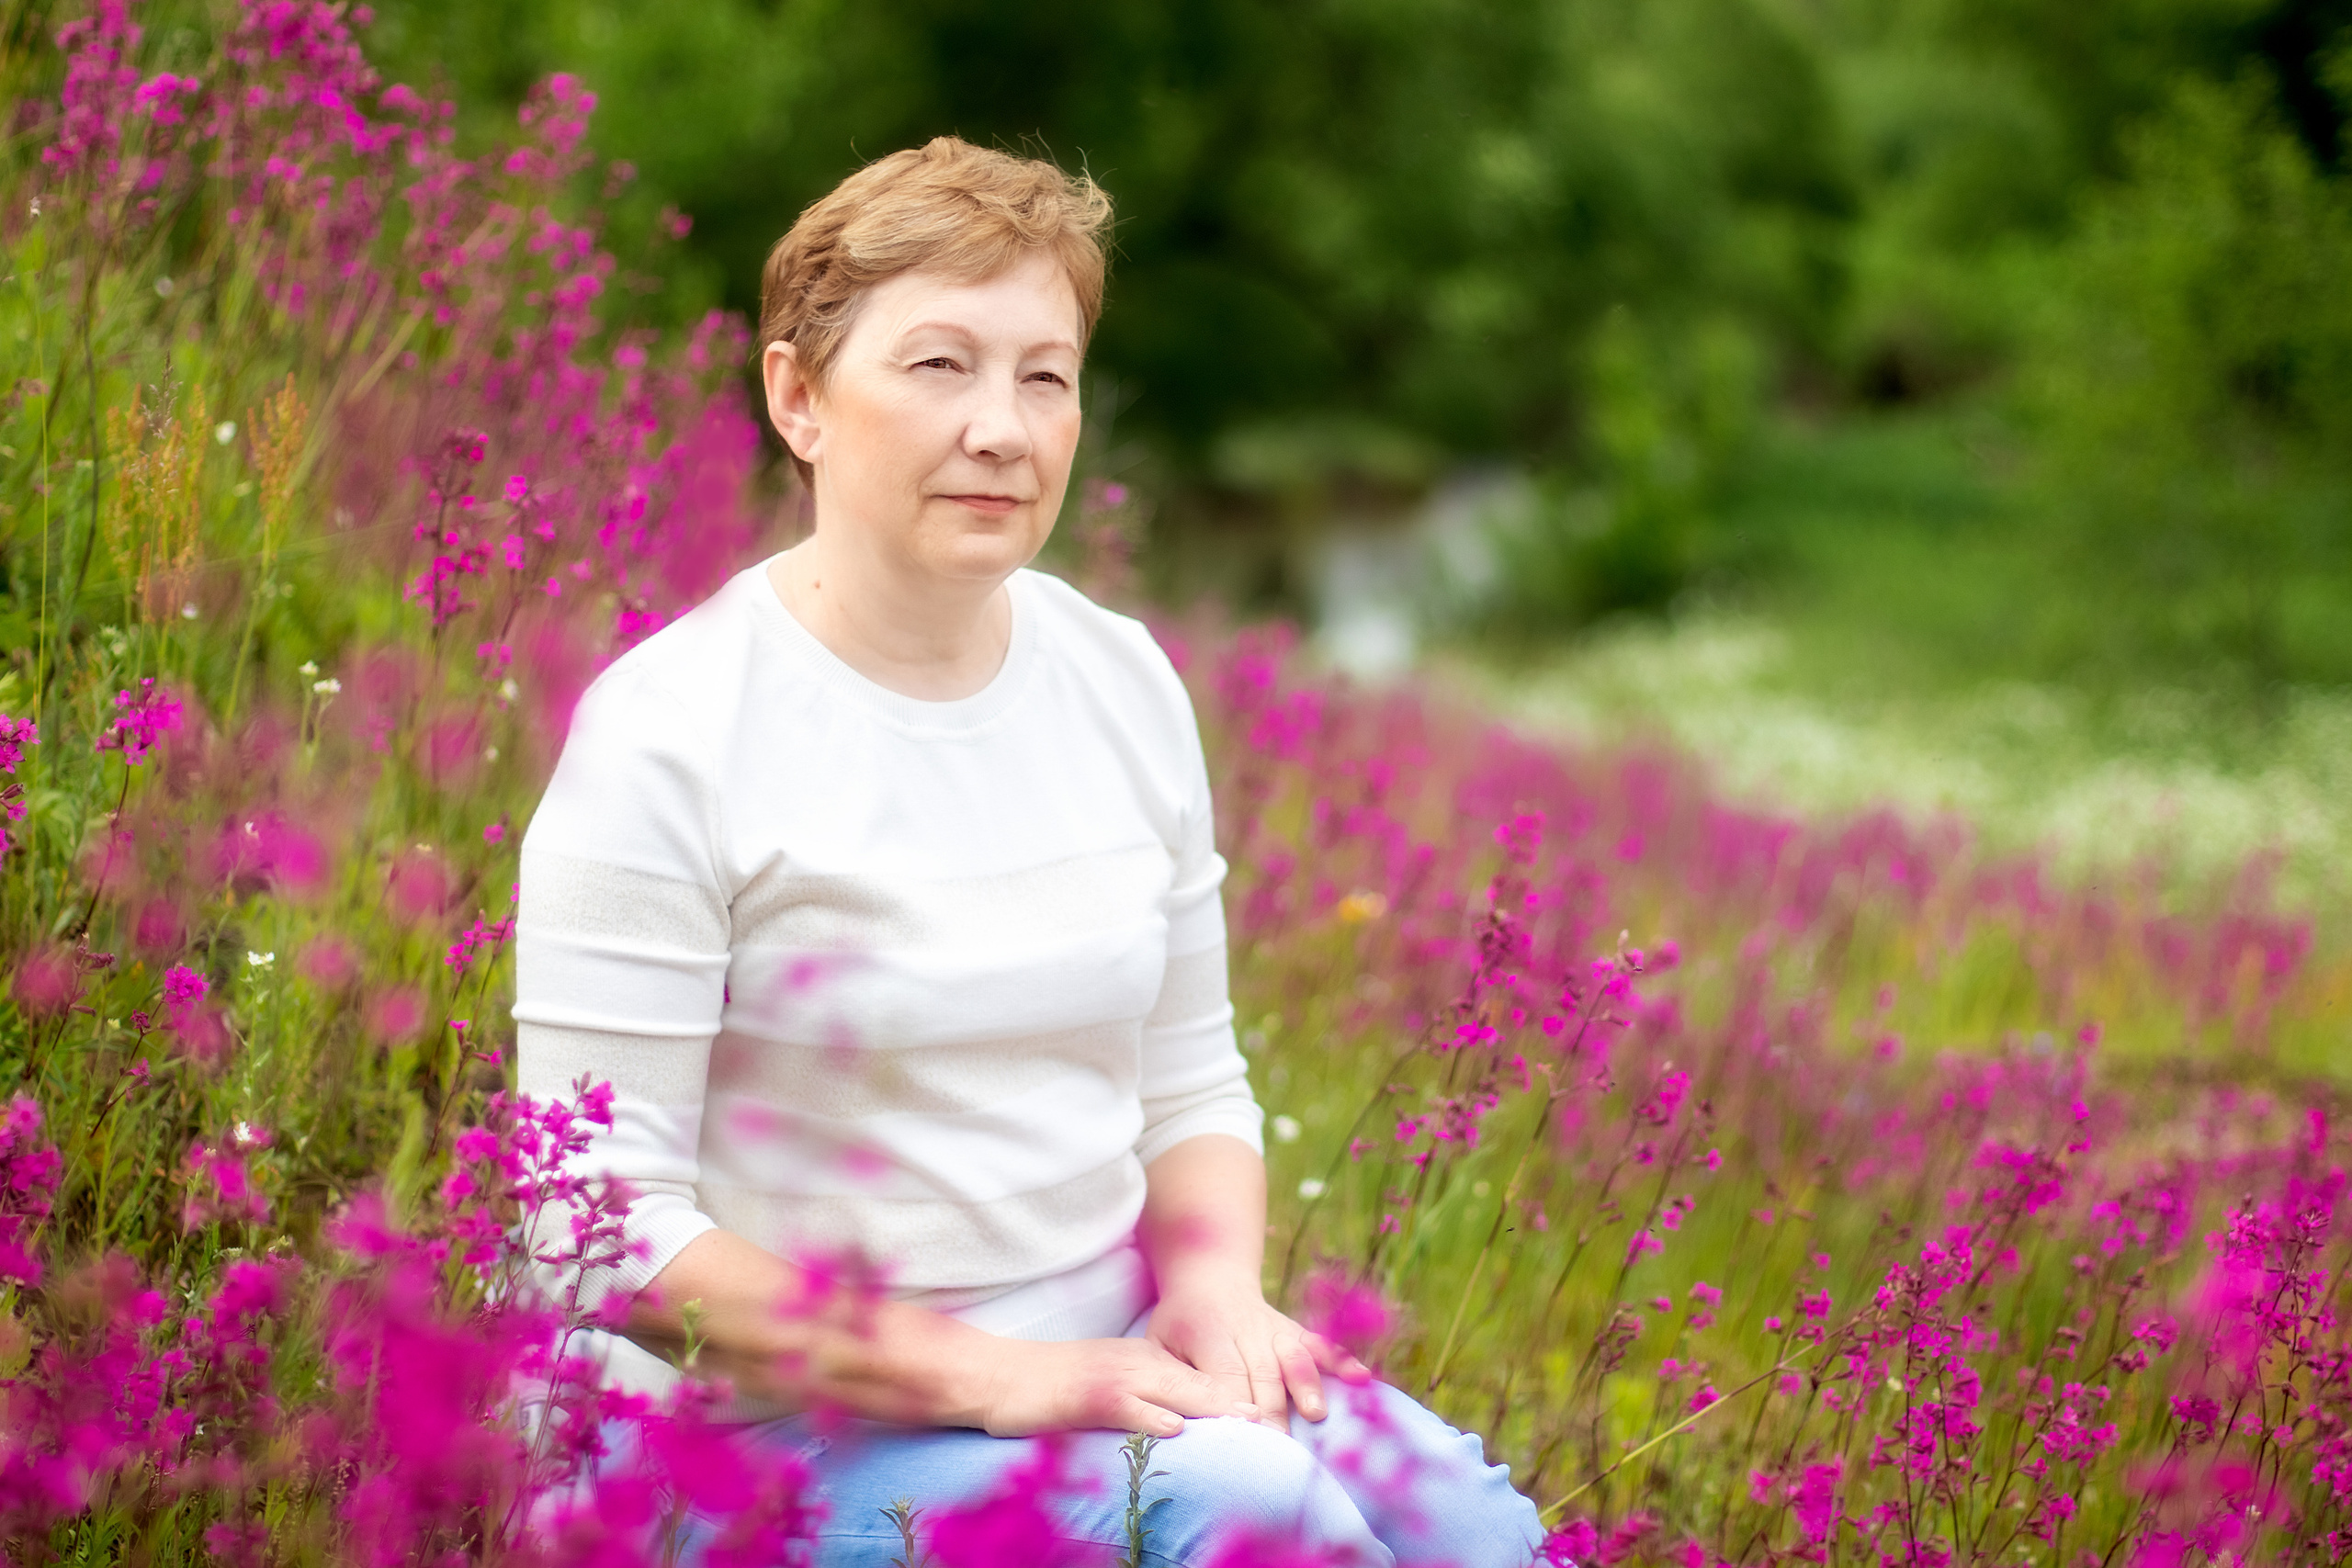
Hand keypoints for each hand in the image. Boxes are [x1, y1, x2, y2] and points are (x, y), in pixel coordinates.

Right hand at [970, 1335, 1259, 1437]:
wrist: (998, 1376)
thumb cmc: (1050, 1388)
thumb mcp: (1105, 1387)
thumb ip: (1145, 1400)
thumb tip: (1183, 1426)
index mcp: (1144, 1361)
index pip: (1201, 1377)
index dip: (1239, 1394)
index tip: (1277, 1413)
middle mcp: (1137, 1364)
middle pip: (1199, 1382)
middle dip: (1240, 1402)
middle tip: (1280, 1423)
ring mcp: (1114, 1378)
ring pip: (1173, 1390)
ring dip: (1211, 1408)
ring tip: (1248, 1424)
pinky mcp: (1088, 1396)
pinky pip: (1126, 1406)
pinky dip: (1151, 1417)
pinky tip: (1175, 1430)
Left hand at [1147, 1276, 1369, 1431]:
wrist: (1209, 1277)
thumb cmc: (1180, 1324)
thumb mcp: (1160, 1343)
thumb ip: (1173, 1378)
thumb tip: (1182, 1420)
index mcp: (1209, 1333)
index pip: (1225, 1376)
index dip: (1236, 1407)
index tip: (1244, 1440)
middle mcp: (1245, 1329)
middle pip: (1262, 1374)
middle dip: (1271, 1411)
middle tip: (1279, 1451)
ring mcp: (1273, 1327)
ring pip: (1293, 1356)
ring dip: (1304, 1384)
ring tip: (1314, 1413)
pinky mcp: (1294, 1329)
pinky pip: (1320, 1343)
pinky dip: (1341, 1360)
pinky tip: (1361, 1378)